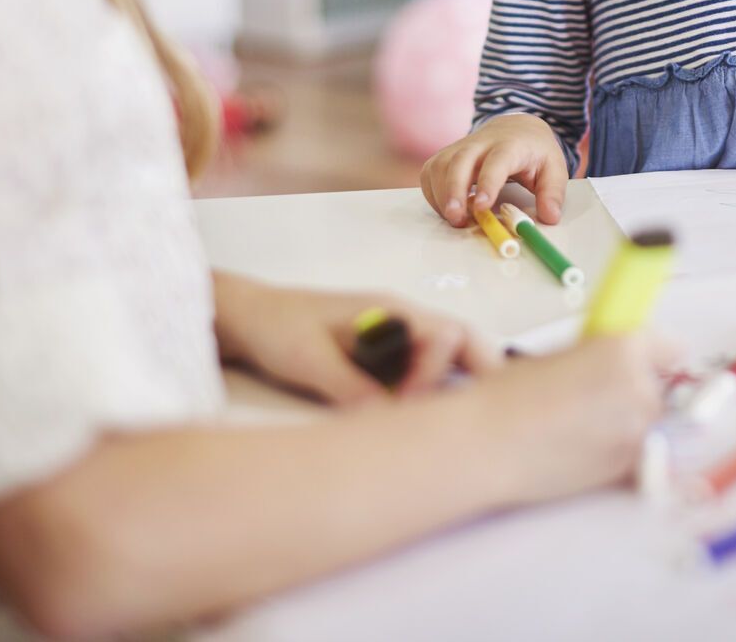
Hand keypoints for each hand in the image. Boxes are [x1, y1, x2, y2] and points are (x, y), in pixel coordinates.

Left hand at [212, 275, 501, 404]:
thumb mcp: (308, 360)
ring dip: (459, 384)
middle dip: (484, 373)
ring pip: (448, 357)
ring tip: (460, 424)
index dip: (438, 372)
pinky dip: (435, 392)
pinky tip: (426, 421)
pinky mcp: (383, 356)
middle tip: (489, 415)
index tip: (411, 403)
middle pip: (462, 341)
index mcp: (391, 311)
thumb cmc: (276, 328)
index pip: (445, 335)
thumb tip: (387, 420)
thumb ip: (348, 387)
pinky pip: (422, 370)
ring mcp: (395, 337)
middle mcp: (403, 320)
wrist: (247, 318)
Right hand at [421, 113, 569, 225]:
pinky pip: (430, 173)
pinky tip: (447, 207)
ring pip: (440, 166)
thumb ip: (553, 193)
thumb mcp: (554, 168)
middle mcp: (481, 143)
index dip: (488, 183)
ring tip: (455, 219)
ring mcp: (460, 147)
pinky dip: (433, 193)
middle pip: (460, 161)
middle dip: (454, 191)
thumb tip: (550, 217)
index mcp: (510, 145)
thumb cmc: (533, 151)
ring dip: (442, 196)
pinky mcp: (445, 156)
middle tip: (456, 218)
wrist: (515, 127)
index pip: (496, 161)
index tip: (483, 207)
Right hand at [470, 335, 673, 504]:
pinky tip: (585, 447)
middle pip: (658, 387)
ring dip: (627, 422)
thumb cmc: (511, 395)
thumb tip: (614, 363)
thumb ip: (600, 356)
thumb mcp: (561, 355)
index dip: (655, 355)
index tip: (648, 361)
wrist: (490, 442)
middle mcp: (641, 388)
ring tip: (582, 426)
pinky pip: (638, 454)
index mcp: (626, 349)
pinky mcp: (628, 467)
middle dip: (634, 391)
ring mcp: (638, 431)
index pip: (670, 348)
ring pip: (648, 422)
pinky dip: (620, 452)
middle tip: (595, 397)